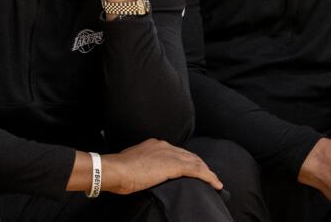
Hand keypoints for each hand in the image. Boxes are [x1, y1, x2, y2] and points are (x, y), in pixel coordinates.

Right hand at [101, 138, 223, 194]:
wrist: (115, 170)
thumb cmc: (118, 171)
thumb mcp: (132, 163)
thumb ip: (142, 165)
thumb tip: (143, 174)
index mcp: (156, 145)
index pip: (177, 152)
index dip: (188, 160)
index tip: (193, 168)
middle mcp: (165, 146)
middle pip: (190, 156)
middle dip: (201, 165)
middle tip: (209, 176)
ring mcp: (171, 155)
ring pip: (196, 163)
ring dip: (207, 173)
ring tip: (215, 182)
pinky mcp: (174, 166)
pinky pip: (198, 171)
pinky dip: (208, 178)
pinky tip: (215, 184)